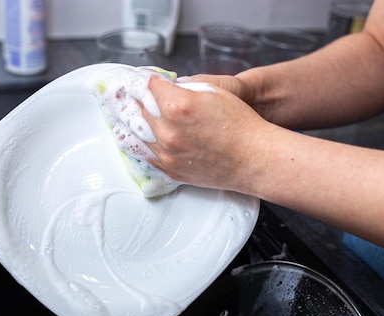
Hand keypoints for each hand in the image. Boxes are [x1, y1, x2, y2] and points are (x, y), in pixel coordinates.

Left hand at [142, 74, 273, 194]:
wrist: (254, 159)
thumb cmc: (241, 125)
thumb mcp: (212, 91)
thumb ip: (183, 87)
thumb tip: (165, 86)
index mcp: (177, 107)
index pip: (148, 86)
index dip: (145, 79)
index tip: (144, 78)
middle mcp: (168, 132)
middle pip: (138, 110)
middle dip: (136, 99)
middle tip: (132, 94)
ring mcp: (167, 154)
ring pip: (136, 135)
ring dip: (132, 122)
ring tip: (129, 114)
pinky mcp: (171, 170)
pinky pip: (145, 155)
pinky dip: (139, 144)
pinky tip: (138, 136)